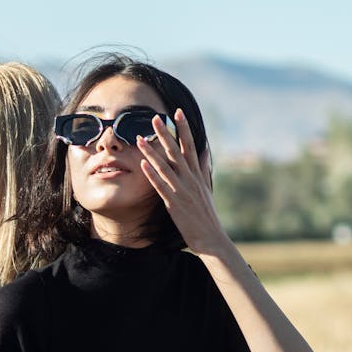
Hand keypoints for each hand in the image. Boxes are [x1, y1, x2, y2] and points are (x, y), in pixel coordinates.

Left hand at [137, 109, 225, 254]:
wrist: (211, 238)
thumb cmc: (207, 214)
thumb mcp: (207, 187)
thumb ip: (204, 167)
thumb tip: (205, 150)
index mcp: (197, 174)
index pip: (190, 146)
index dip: (184, 129)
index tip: (177, 112)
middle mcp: (190, 179)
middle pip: (176, 151)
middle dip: (166, 134)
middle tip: (154, 117)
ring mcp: (182, 191)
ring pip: (165, 166)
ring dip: (152, 152)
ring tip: (139, 138)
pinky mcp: (174, 203)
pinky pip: (161, 187)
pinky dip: (153, 175)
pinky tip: (143, 164)